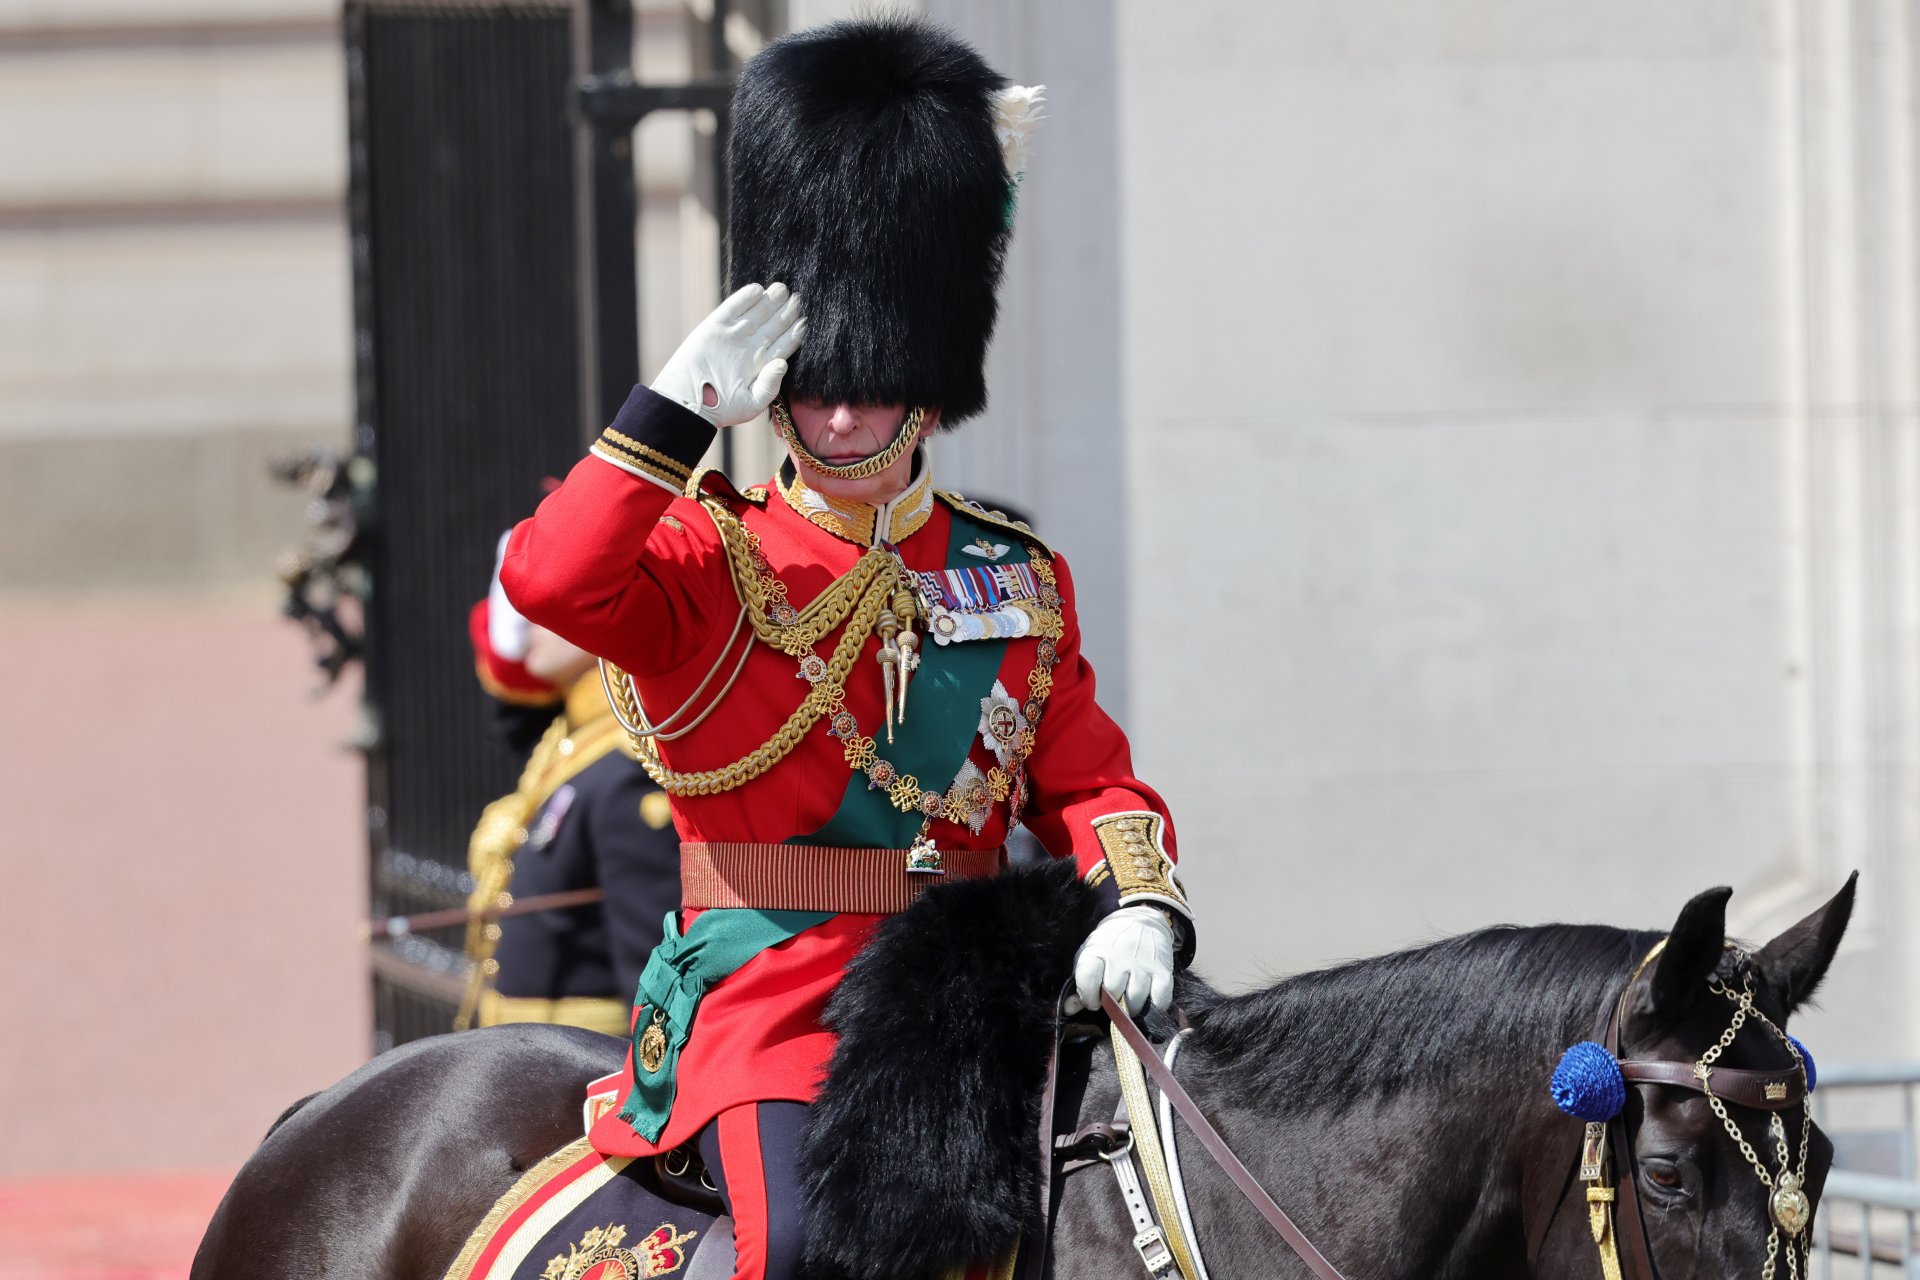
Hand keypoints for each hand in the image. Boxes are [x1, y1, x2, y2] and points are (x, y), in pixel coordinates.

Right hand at [651, 283, 805, 426]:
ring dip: (770, 301)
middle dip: (786, 310)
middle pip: (774, 325)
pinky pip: (734, 307)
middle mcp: (750, 347)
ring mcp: (734, 335)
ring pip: (757, 313)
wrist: (688, 402)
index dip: (795, 331)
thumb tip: (783, 363)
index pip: (784, 344)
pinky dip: (745, 298)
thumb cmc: (721, 408)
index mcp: (762, 364)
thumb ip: (770, 385)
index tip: (805, 320)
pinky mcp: (715, 326)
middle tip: (798, 298)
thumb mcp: (751, 403)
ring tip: (782, 289)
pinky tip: (758, 290)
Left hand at [1066, 905, 1175, 1016]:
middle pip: (1112, 994)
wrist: (1141, 919)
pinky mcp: (1163, 972)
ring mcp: (1143, 965)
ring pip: (1134, 1002)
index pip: (1088, 980)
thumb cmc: (1110, 942)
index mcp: (1098, 950)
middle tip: (1112, 999)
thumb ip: (1080, 981)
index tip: (1092, 1001)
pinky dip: (1153, 1007)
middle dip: (1110, 1003)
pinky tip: (1147, 1001)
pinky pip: (1158, 1001)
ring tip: (1128, 1001)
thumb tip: (1070, 1009)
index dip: (1087, 997)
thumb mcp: (1090, 953)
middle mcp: (1120, 957)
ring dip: (1130, 1008)